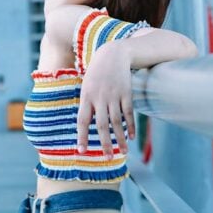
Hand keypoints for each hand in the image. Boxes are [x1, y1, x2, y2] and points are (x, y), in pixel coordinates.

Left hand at [76, 42, 135, 157]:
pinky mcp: (126, 93)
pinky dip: (130, 126)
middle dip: (105, 144)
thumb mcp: (87, 85)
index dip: (82, 137)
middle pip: (101, 125)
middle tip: (108, 158)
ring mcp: (114, 96)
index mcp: (86, 97)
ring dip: (120, 139)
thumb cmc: (97, 73)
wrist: (113, 54)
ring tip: (123, 152)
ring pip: (117, 122)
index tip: (81, 151)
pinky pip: (128, 113)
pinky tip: (131, 137)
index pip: (82, 121)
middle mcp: (99, 98)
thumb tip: (84, 125)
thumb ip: (86, 104)